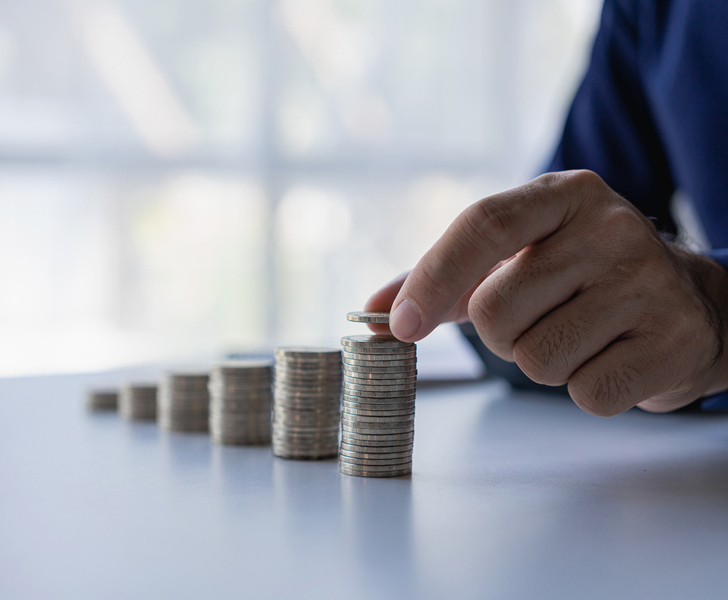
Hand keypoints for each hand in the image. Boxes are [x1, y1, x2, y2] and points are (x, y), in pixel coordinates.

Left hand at [366, 170, 727, 414]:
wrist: (687, 300)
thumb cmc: (577, 277)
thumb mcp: (513, 257)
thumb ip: (439, 279)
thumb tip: (370, 315)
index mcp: (563, 195)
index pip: (484, 225)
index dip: (432, 278)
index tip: (402, 325)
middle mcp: (612, 227)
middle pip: (496, 311)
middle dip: (499, 335)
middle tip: (538, 319)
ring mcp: (650, 282)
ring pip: (537, 359)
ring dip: (543, 362)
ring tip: (580, 334)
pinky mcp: (677, 338)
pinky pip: (587, 394)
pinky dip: (587, 389)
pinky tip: (613, 356)